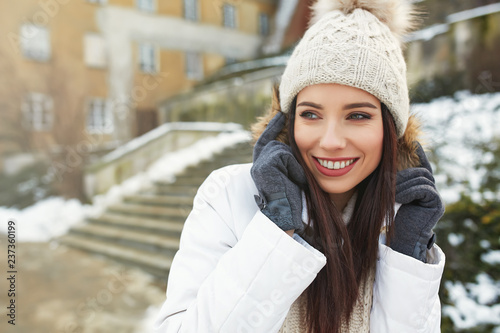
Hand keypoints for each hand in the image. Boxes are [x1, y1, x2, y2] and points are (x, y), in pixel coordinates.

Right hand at [251, 112, 306, 231]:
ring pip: (283, 151)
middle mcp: (257, 164)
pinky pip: (284, 156)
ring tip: (294, 182)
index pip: (267, 140)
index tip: (281, 115)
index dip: (272, 128)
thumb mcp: (291, 175)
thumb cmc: (292, 200)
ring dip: (294, 166)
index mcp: (262, 166)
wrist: (285, 216)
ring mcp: (258, 164)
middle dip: (292, 161)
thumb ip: (289, 161)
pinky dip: (293, 168)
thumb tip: (297, 146)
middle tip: (296, 180)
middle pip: (279, 146)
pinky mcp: (263, 165)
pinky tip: (292, 181)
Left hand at [390, 142, 443, 261]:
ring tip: (392, 193)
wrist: (400, 239)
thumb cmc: (391, 218)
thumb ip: (393, 182)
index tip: (414, 142)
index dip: (420, 155)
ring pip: (422, 179)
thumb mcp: (390, 195)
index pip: (423, 168)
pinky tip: (399, 197)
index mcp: (422, 188)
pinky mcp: (437, 204)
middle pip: (420, 172)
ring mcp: (436, 198)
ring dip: (404, 184)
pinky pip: (424, 189)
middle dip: (403, 176)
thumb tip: (385, 165)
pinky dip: (410, 191)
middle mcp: (432, 191)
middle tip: (387, 183)